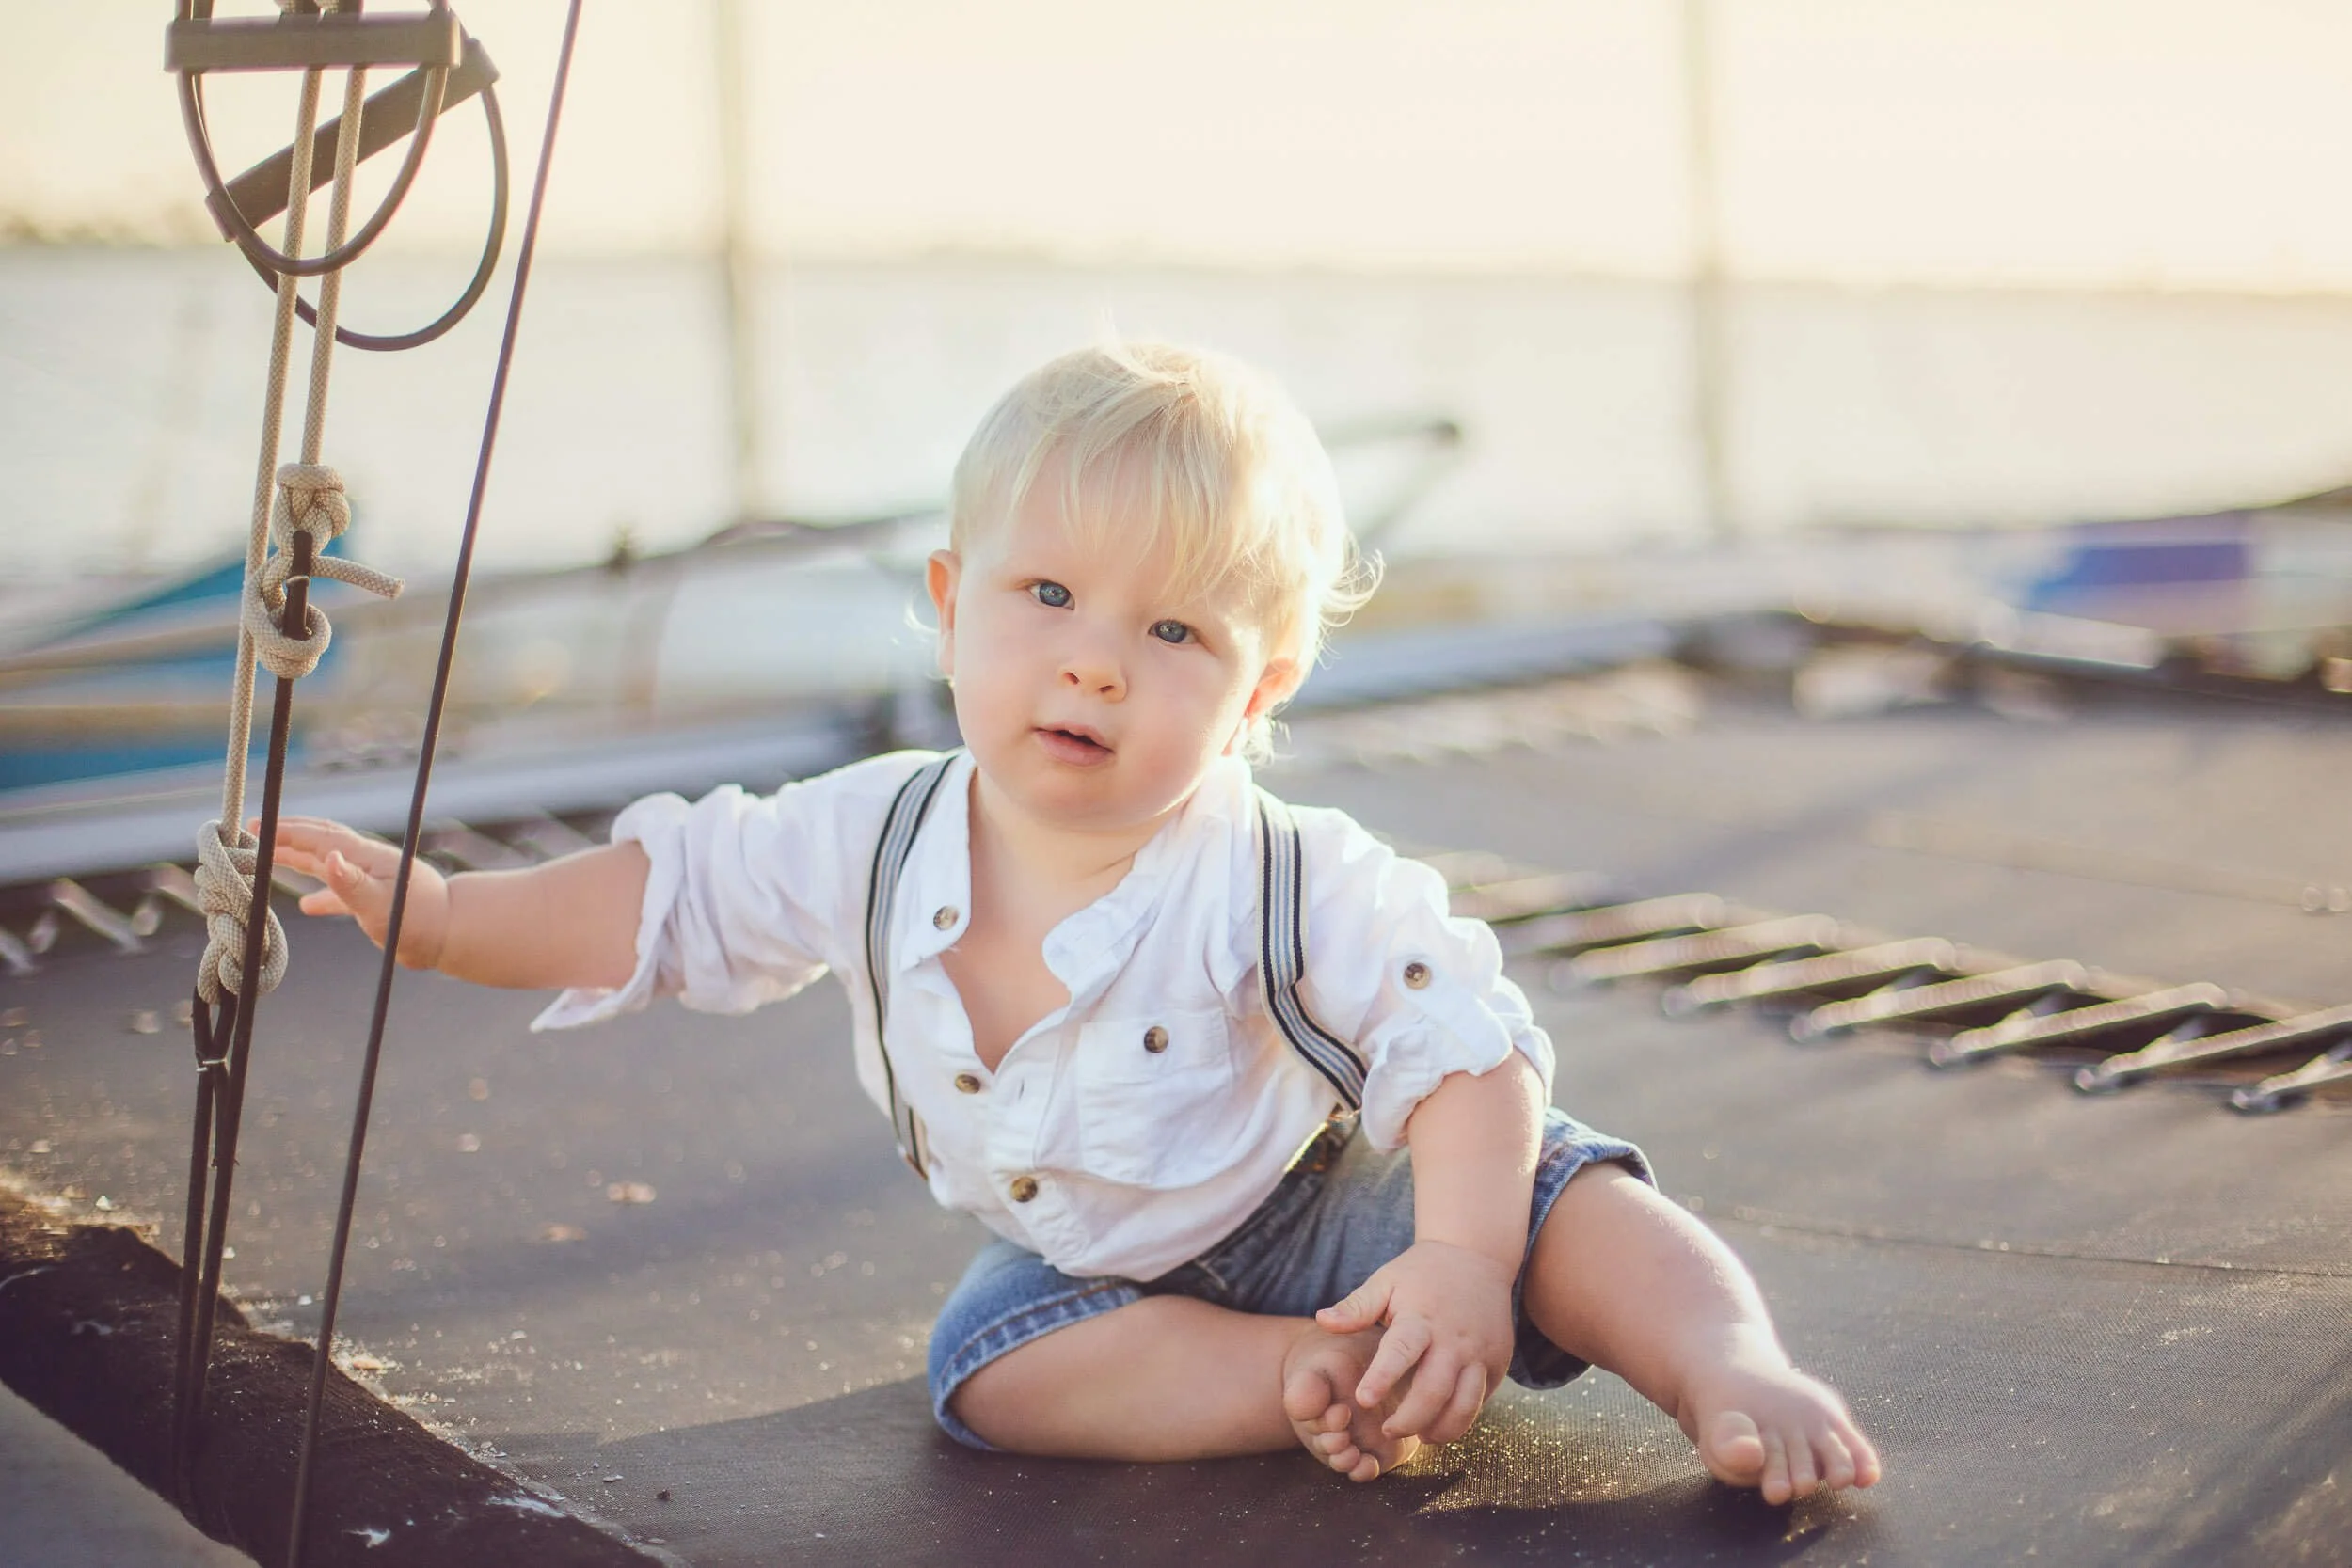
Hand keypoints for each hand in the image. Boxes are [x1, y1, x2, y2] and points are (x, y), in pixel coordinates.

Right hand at [264, 815, 449, 968]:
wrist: (450, 935)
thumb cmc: (417, 920)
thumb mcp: (380, 904)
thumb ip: (352, 883)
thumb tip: (329, 857)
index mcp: (365, 857)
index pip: (319, 838)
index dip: (286, 831)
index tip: (256, 825)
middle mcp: (366, 863)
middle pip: (320, 842)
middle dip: (287, 834)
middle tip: (255, 829)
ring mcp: (371, 880)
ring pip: (326, 864)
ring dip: (297, 858)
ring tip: (269, 856)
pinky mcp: (375, 902)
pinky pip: (341, 893)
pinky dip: (320, 895)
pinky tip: (306, 907)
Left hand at [1315, 1239, 1517, 1445]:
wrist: (1476, 1257)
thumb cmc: (1421, 1273)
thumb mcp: (1386, 1281)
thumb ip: (1356, 1307)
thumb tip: (1322, 1321)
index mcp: (1421, 1317)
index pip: (1401, 1351)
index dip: (1382, 1377)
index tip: (1363, 1399)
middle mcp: (1453, 1338)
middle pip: (1433, 1390)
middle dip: (1409, 1420)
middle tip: (1387, 1430)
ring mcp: (1479, 1352)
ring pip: (1463, 1405)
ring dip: (1440, 1429)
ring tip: (1419, 1437)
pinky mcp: (1497, 1363)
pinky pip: (1480, 1401)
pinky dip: (1461, 1420)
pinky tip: (1441, 1425)